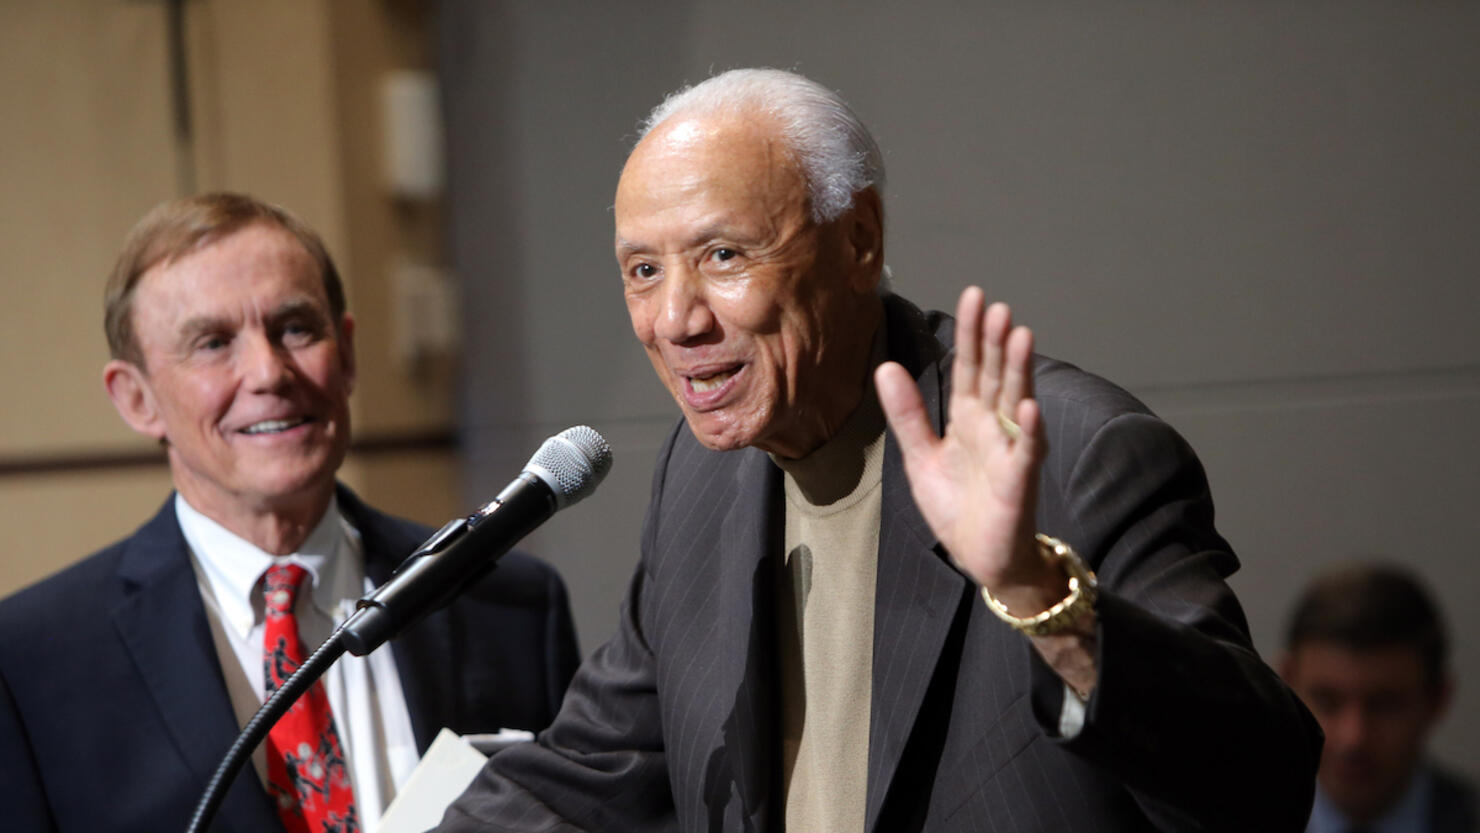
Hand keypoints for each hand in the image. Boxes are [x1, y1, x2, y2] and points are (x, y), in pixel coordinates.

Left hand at [875, 287, 1062, 611]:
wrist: (981, 557)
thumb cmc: (958, 507)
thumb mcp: (920, 457)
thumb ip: (907, 414)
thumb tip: (886, 367)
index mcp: (968, 418)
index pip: (970, 367)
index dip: (971, 334)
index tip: (973, 296)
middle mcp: (993, 427)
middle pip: (995, 375)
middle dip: (996, 342)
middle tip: (996, 306)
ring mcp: (1009, 451)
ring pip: (1016, 401)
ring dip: (1018, 369)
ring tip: (1019, 334)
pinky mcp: (1019, 481)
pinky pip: (1026, 452)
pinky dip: (1028, 429)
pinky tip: (1027, 405)